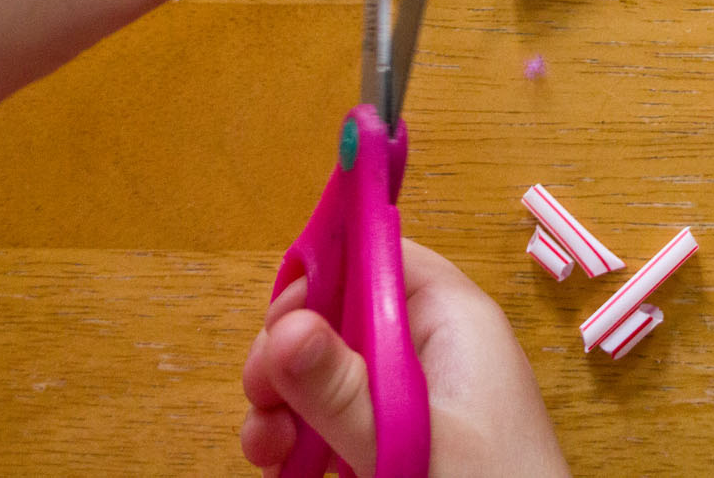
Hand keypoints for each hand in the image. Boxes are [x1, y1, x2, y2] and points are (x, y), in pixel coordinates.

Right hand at [242, 239, 568, 477]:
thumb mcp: (407, 437)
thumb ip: (343, 388)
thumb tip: (285, 325)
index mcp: (454, 318)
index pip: (379, 256)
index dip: (320, 277)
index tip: (277, 327)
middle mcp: (437, 347)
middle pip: (342, 316)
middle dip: (291, 355)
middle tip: (259, 402)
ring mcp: (421, 396)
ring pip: (334, 374)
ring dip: (287, 405)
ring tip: (266, 451)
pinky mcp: (408, 440)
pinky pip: (345, 419)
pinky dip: (308, 439)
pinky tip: (285, 468)